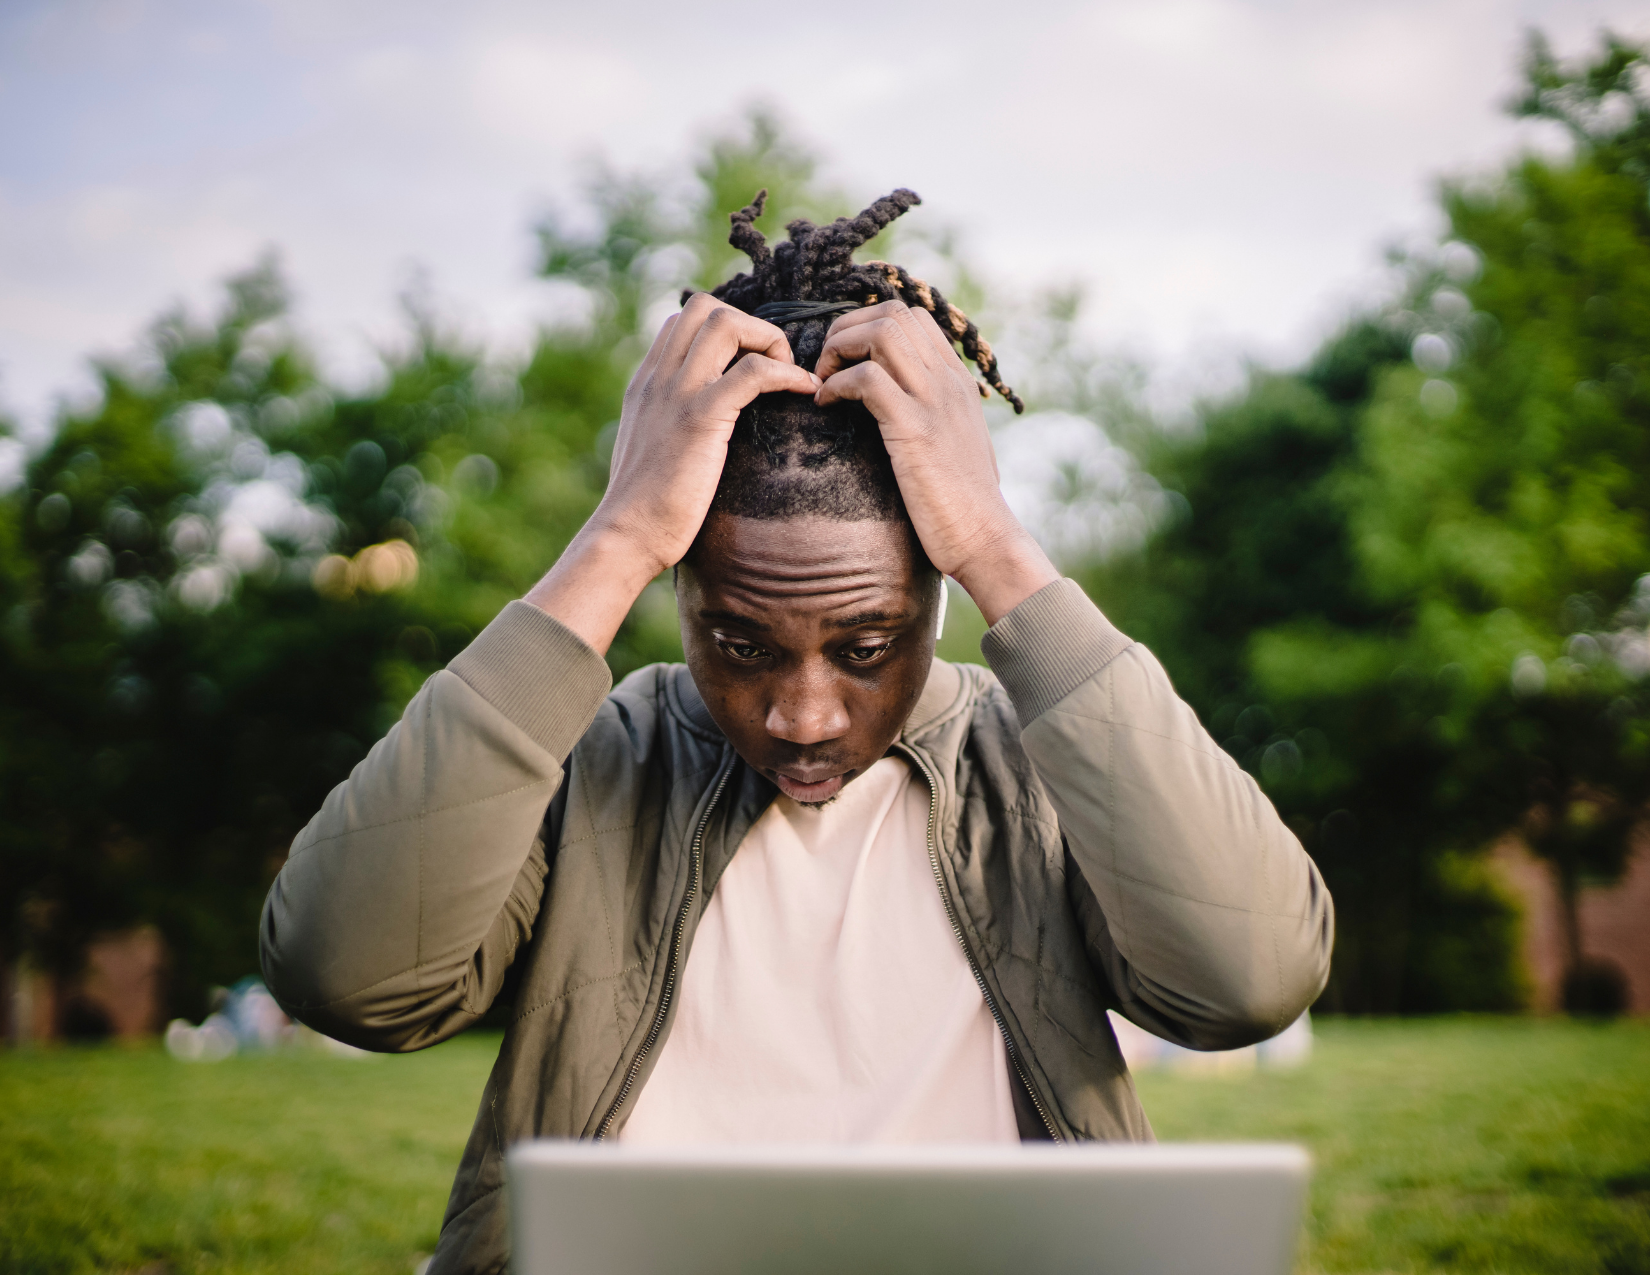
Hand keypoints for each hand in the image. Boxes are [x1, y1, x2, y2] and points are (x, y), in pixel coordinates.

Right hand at [525, 295, 817, 652]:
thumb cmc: (645, 508)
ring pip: (727, 324)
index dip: (726, 331)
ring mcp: (677, 393)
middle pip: (705, 308)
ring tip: (788, 376)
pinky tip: (804, 392)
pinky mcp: (700, 418)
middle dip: (750, 325)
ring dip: (768, 341)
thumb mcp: (651, 451)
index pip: (683, 322)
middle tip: (773, 368)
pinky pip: (753, 371)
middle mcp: (658, 378)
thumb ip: (667, 425)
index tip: (752, 366)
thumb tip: (696, 430)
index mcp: (646, 383)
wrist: (626, 536)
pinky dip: (787, 374)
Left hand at [813, 301, 1057, 623]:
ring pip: (882, 332)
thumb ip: (931, 416)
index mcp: (956, 381)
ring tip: (824, 383)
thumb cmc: (961, 504)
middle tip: (826, 368)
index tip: (845, 361)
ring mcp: (933, 401)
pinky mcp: (914, 430)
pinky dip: (836, 384)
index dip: (866, 326)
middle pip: (892, 313)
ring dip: (840, 350)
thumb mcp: (951, 445)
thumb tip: (896, 411)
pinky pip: (867, 379)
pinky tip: (826, 406)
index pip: (912, 317)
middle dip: (846, 330)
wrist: (984, 538)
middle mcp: (948, 381)